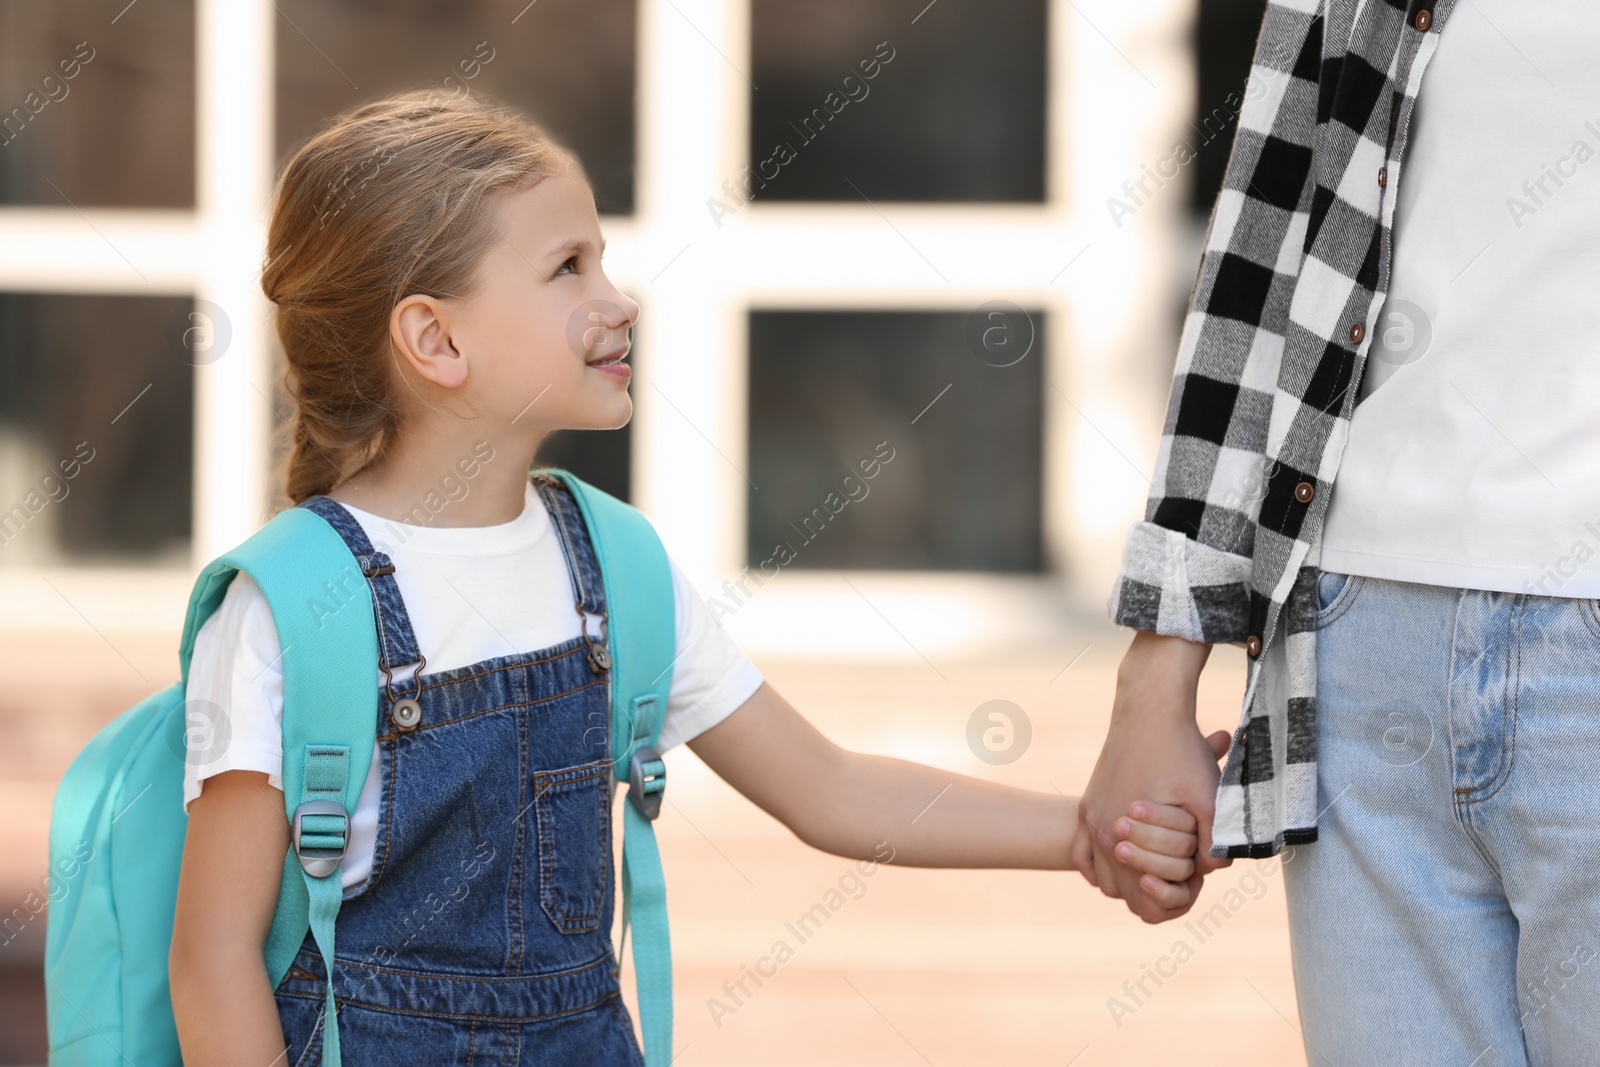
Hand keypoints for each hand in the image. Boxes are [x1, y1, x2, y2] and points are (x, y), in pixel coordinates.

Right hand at [1071, 631, 1231, 922]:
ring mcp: (1090, 818)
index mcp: (1122, 836)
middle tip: (1182, 873)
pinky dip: (1103, 865)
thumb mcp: (1207, 797)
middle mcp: (1100, 831)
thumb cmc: (1180, 752)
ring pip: (1103, 880)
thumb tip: (1214, 870)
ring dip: (1129, 880)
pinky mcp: (1088, 805)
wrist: (1148, 709)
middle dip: (1154, 891)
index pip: (1146, 904)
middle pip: (1123, 895)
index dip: (1175, 900)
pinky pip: (1084, 856)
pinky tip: (1127, 856)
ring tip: (1159, 865)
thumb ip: (1215, 841)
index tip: (1194, 880)